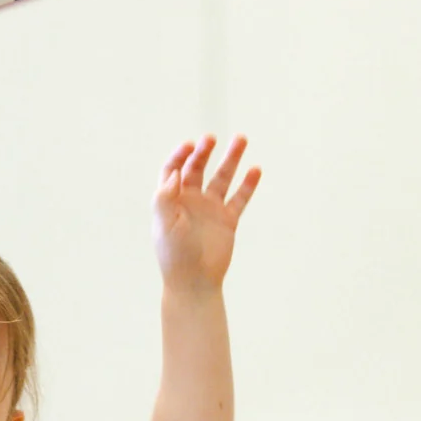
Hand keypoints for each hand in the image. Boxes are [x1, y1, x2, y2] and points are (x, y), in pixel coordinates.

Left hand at [152, 134, 260, 293]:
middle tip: (212, 138)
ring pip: (222, 177)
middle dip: (204, 152)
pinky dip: (248, 184)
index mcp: (171, 200)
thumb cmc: (175, 256)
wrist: (194, 282)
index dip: (180, 155)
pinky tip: (255, 170)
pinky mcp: (228, 220)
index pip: (173, 169)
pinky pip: (239, 198)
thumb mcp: (165, 225)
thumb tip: (175, 173)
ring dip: (231, 159)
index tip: (190, 146)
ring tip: (241, 139)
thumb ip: (166, 198)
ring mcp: (210, 209)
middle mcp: (191, 200)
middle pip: (197, 168)